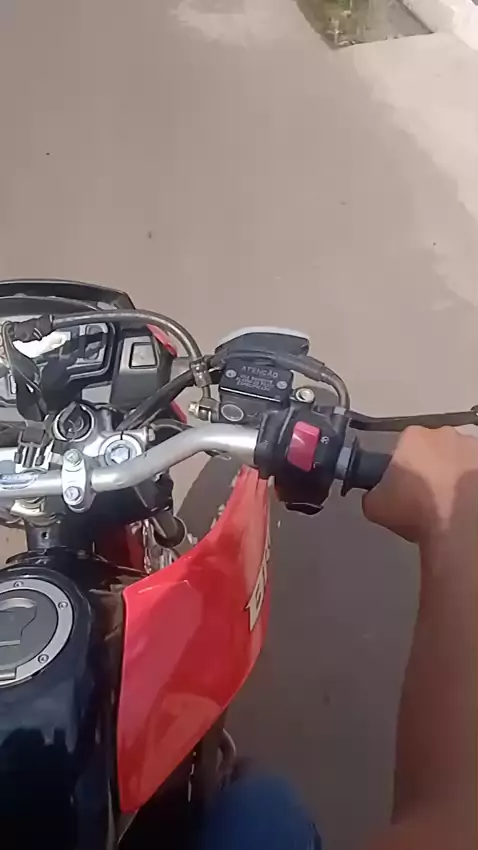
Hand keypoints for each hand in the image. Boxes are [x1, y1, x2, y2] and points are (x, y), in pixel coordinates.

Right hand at [363, 426, 477, 542]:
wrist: (458, 528)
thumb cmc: (417, 510)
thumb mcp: (374, 507)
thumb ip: (372, 495)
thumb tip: (375, 497)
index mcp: (413, 437)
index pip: (402, 446)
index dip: (402, 466)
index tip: (403, 485)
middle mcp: (445, 434)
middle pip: (433, 448)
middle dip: (430, 467)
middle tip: (425, 496)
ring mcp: (473, 448)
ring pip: (458, 459)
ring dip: (453, 475)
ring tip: (449, 503)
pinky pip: (475, 474)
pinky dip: (471, 487)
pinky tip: (465, 506)